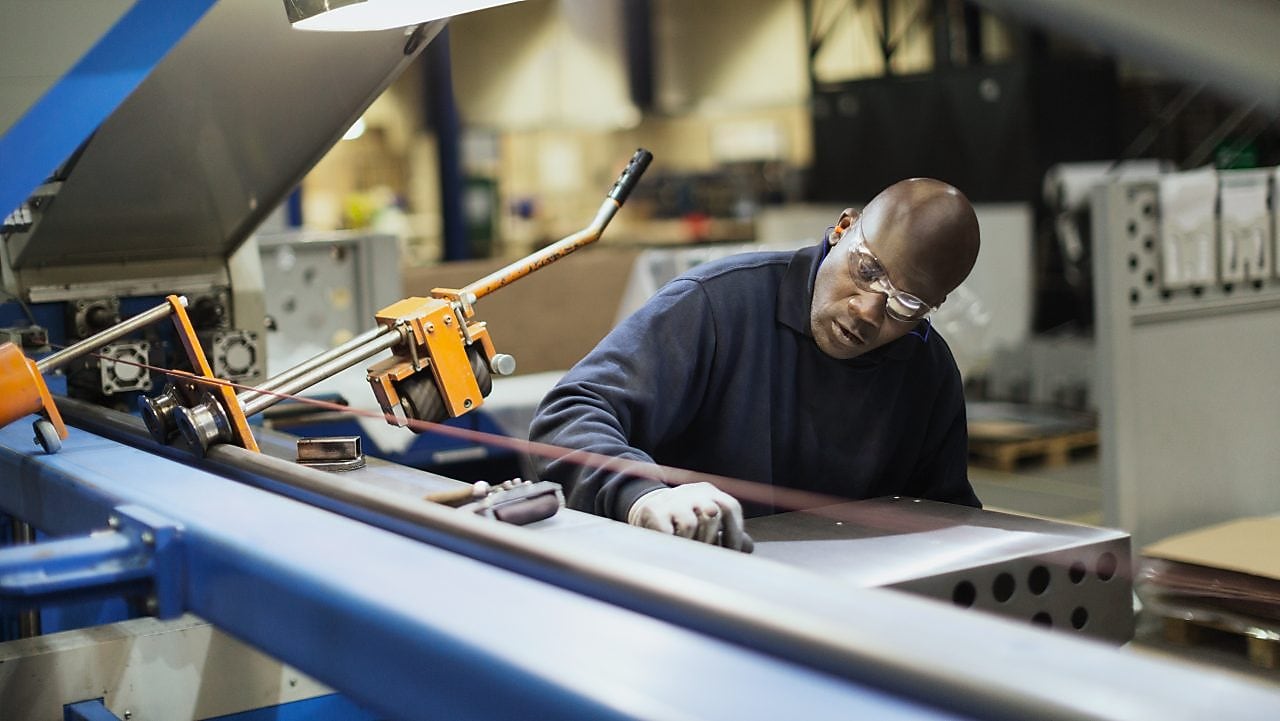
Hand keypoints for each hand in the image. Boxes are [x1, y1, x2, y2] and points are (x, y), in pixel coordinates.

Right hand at [627, 482, 748, 550]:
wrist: (648, 510)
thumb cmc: (685, 520)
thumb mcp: (708, 522)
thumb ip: (729, 534)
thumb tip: (747, 547)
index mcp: (710, 493)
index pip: (730, 507)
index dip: (734, 533)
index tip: (732, 553)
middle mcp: (692, 492)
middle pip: (712, 512)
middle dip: (712, 539)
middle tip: (708, 557)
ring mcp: (672, 500)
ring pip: (690, 525)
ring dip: (691, 543)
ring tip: (687, 551)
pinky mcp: (654, 511)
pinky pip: (668, 533)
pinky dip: (673, 544)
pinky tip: (672, 547)